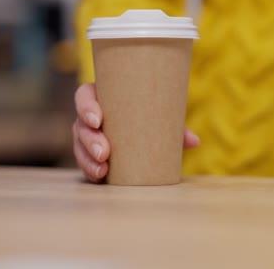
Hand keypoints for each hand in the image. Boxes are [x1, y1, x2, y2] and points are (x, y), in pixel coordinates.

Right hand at [73, 83, 199, 182]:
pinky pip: (85, 163)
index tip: (98, 120)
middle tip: (105, 153)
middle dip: (90, 140)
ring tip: (103, 169)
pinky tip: (99, 176)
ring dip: (88, 159)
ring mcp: (88, 138)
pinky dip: (91, 170)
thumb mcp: (163, 120)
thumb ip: (176, 128)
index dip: (86, 107)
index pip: (85, 96)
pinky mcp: (90, 157)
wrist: (149, 138)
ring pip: (80, 146)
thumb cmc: (151, 119)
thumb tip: (194, 141)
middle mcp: (91, 118)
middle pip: (80, 125)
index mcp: (104, 98)